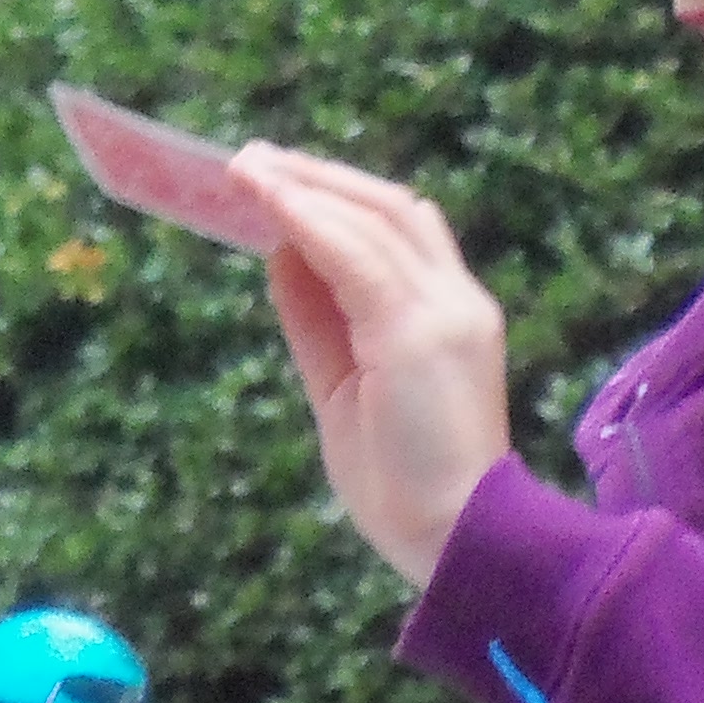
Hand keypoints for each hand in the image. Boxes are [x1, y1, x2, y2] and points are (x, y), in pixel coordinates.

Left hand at [229, 144, 511, 589]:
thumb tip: (278, 252)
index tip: (276, 181)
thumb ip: (318, 317)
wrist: (455, 541)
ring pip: (374, 219)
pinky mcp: (419, 334)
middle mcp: (458, 300)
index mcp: (449, 314)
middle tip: (250, 160)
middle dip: (318, 177)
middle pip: (391, 207)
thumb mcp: (343, 386)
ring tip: (245, 168)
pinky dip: (308, 220)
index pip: (397, 229)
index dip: (335, 198)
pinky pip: (357, 257)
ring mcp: (446, 312)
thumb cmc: (402, 481)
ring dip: (304, 186)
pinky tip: (267, 200)